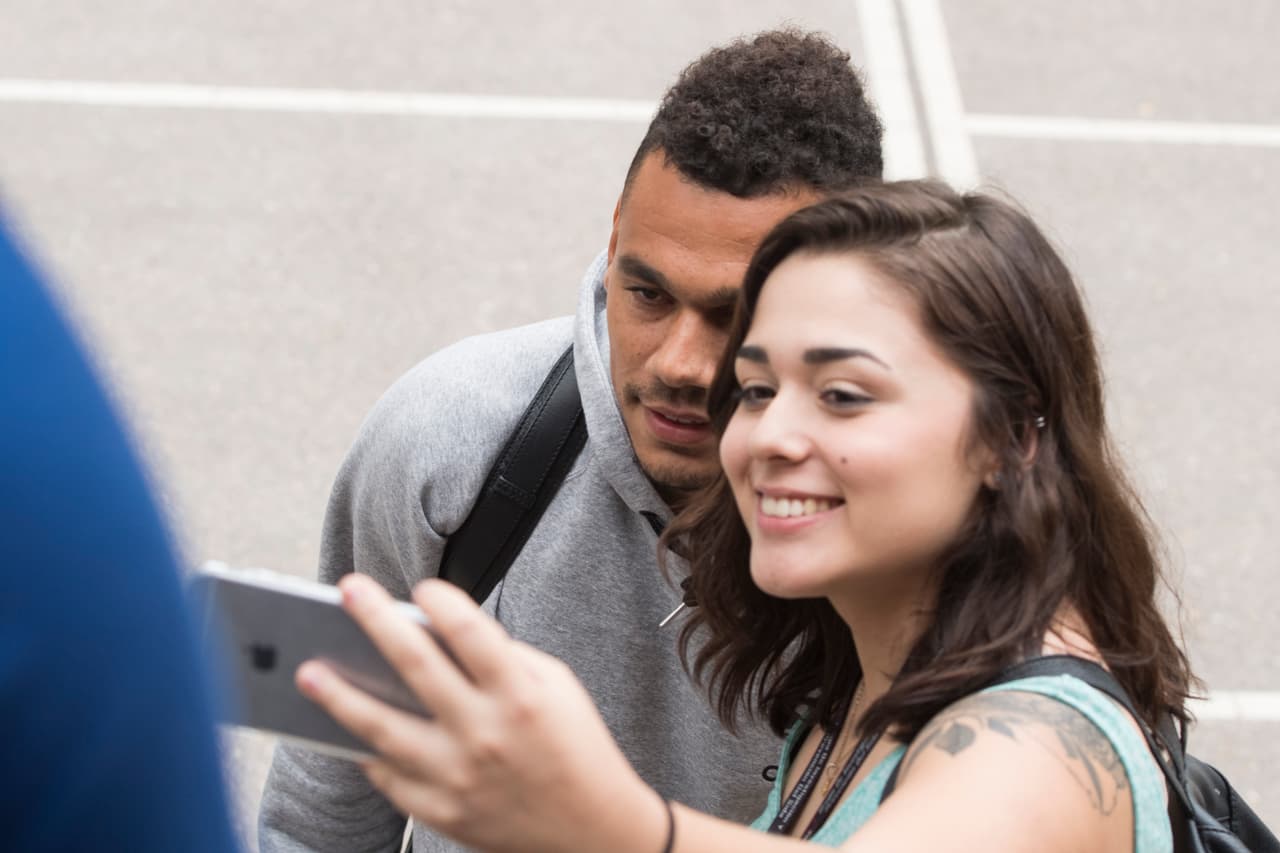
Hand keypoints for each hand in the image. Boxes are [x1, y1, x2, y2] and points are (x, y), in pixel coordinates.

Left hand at [296, 574, 667, 852]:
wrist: (592, 831)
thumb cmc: (574, 747)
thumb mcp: (557, 687)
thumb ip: (505, 658)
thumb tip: (443, 632)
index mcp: (520, 694)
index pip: (470, 632)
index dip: (442, 601)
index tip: (421, 586)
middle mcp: (485, 733)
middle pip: (416, 667)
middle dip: (377, 620)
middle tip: (348, 590)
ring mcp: (460, 777)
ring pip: (383, 729)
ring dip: (340, 696)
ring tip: (309, 671)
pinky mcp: (443, 812)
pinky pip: (390, 779)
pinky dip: (367, 752)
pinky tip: (344, 730)